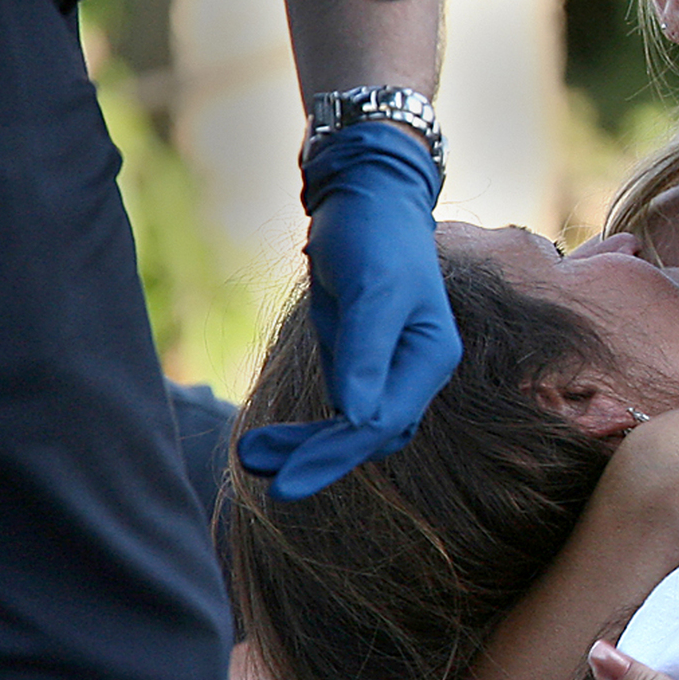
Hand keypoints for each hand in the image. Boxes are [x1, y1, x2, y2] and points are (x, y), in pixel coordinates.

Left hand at [238, 121, 457, 498]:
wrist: (364, 197)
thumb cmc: (373, 235)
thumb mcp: (369, 291)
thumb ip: (364, 354)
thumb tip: (357, 419)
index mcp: (429, 357)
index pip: (382, 422)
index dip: (335, 453)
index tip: (284, 481)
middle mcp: (416, 370)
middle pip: (368, 435)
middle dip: (315, 456)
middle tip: (258, 472)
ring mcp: (390, 368)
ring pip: (351, 429)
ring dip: (304, 446)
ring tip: (249, 455)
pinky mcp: (362, 362)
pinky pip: (337, 410)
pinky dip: (305, 428)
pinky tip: (271, 437)